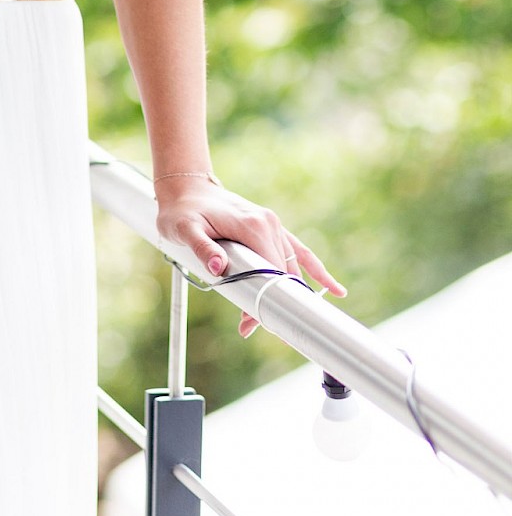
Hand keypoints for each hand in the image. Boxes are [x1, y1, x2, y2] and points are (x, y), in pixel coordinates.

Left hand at [154, 176, 346, 338]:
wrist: (186, 187)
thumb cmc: (182, 210)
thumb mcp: (184, 229)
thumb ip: (202, 248)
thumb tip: (218, 269)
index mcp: (254, 225)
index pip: (270, 272)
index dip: (264, 301)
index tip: (250, 324)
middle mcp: (269, 224)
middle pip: (281, 274)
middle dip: (272, 304)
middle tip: (251, 328)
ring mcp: (273, 225)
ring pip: (291, 267)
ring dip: (289, 296)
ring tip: (282, 323)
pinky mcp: (271, 227)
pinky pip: (299, 251)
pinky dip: (315, 270)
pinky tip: (334, 289)